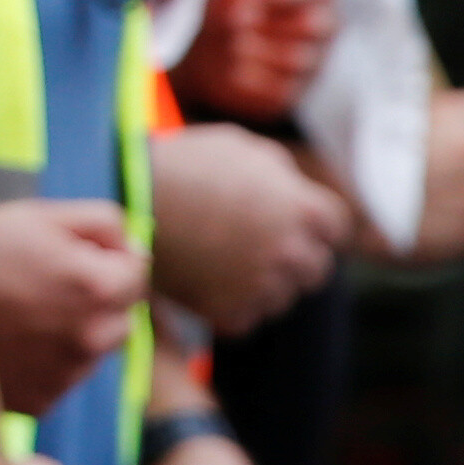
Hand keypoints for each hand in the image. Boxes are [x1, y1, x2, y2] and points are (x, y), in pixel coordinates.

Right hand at [0, 201, 147, 414]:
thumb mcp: (41, 215)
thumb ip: (104, 223)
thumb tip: (136, 249)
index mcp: (99, 287)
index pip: (136, 273)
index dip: (104, 258)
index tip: (62, 255)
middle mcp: (93, 338)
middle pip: (119, 317)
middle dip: (94, 300)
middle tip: (39, 284)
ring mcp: (67, 375)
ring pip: (90, 350)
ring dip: (70, 332)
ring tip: (17, 312)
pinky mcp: (41, 401)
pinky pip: (60, 378)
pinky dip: (43, 362)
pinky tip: (6, 340)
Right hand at [148, 125, 346, 333]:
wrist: (128, 201)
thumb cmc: (182, 165)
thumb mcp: (238, 146)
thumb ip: (280, 171)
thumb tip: (295, 189)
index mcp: (305, 208)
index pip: (335, 229)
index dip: (311, 226)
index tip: (287, 224)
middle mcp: (292, 251)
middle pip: (314, 269)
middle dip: (290, 258)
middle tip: (250, 245)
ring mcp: (263, 286)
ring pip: (281, 297)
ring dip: (260, 284)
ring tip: (219, 261)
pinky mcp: (231, 313)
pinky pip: (245, 318)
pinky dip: (228, 305)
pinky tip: (203, 281)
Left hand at [169, 0, 337, 120]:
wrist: (205, 58)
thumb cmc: (224, 9)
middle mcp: (325, 25)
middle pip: (310, 24)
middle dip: (263, 20)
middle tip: (235, 18)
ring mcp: (314, 63)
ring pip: (293, 59)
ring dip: (248, 48)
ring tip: (233, 41)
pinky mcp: (294, 94)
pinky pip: (273, 87)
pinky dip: (243, 75)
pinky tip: (235, 66)